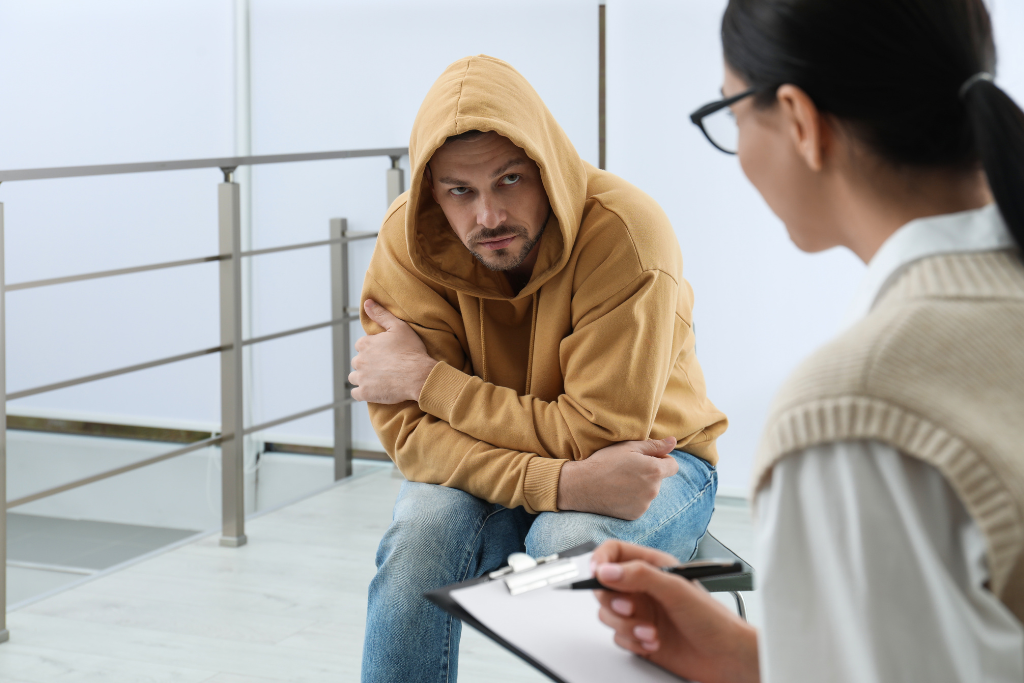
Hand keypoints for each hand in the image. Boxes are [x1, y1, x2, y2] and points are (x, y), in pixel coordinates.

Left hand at [349, 299, 438, 403]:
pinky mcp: (365, 393)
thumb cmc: (411, 351)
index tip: (383, 354)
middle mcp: (359, 360)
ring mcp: (361, 377)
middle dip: (366, 364)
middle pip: (357, 361)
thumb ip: (381, 314)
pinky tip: (373, 391)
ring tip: (378, 379)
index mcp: (365, 344)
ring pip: (354, 377)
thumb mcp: (398, 327)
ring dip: (363, 378)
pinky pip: (356, 394)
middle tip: (383, 367)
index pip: (361, 345)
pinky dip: (362, 392)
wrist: (419, 375)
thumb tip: (367, 303)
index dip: (372, 349)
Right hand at [556, 437, 678, 519]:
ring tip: (620, 481)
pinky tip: (618, 493)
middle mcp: (653, 490)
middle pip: (659, 479)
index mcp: (655, 470)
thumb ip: (654, 445)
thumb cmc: (605, 462)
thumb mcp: (629, 447)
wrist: (582, 485)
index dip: (663, 459)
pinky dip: (633, 499)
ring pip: (649, 492)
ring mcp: (644, 504)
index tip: (647, 459)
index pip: (673, 466)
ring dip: (641, 486)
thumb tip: (674, 441)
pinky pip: (640, 504)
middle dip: (649, 473)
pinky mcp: (635, 514)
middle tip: (628, 469)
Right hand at [593, 539, 759, 682]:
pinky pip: (618, 636)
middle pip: (604, 586)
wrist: (726, 657)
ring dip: (626, 625)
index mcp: (653, 566)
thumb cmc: (712, 619)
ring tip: (649, 631)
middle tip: (629, 608)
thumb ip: (640, 576)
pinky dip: (632, 641)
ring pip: (608, 613)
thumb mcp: (676, 589)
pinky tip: (652, 642)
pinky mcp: (639, 635)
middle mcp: (644, 588)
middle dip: (613, 600)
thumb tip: (607, 571)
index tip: (597, 573)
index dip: (601, 560)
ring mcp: (640, 612)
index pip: (615, 553)